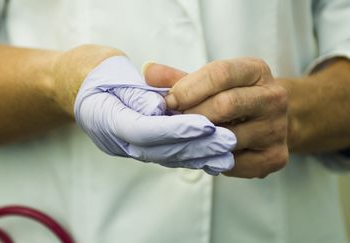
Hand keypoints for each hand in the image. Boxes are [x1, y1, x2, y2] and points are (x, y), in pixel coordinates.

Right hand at [75, 56, 236, 174]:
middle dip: (195, 146)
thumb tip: (160, 108)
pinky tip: (212, 157)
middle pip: (159, 149)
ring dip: (197, 156)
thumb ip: (136, 93)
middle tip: (226, 141)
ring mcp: (128, 147)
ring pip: (165, 156)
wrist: (80, 86)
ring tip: (226, 153)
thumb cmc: (97, 75)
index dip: (175, 129)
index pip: (144, 130)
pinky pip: (166, 154)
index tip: (204, 124)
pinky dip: (190, 156)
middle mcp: (117, 140)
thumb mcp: (110, 72)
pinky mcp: (140, 147)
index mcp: (104, 119)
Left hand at [144, 58, 288, 177]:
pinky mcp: (276, 157)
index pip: (221, 73)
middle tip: (175, 123)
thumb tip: (148, 71)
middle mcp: (273, 97)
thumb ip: (178, 78)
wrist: (267, 121)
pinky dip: (214, 160)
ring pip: (229, 138)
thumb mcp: (208, 83)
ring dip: (200, 141)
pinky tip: (205, 153)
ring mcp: (277, 128)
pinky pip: (235, 163)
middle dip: (192, 116)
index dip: (189, 88)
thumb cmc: (230, 97)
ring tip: (186, 139)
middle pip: (226, 105)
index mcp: (256, 70)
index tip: (169, 101)